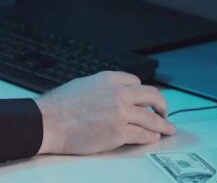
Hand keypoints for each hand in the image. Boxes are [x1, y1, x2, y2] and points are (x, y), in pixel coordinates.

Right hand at [35, 71, 174, 154]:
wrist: (49, 122)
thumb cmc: (60, 106)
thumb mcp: (84, 84)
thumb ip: (103, 88)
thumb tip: (114, 96)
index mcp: (109, 79)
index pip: (136, 82)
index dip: (142, 93)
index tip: (146, 99)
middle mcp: (118, 93)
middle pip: (152, 96)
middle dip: (162, 105)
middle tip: (164, 112)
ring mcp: (121, 113)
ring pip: (151, 118)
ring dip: (162, 124)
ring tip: (167, 128)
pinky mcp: (119, 132)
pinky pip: (142, 134)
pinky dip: (150, 136)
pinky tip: (152, 137)